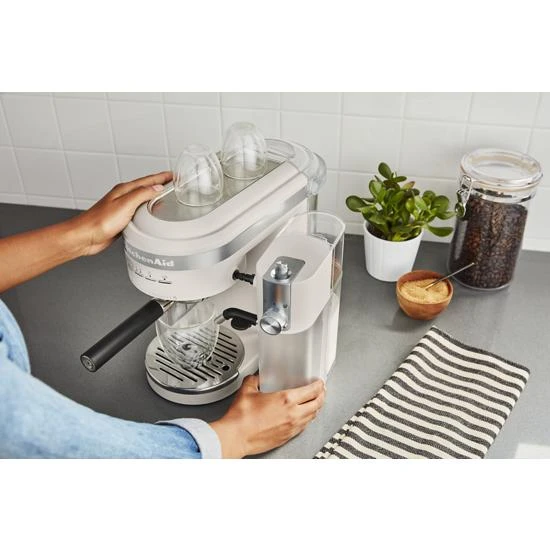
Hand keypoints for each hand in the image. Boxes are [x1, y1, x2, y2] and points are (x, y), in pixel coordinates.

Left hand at [73, 171, 171, 255]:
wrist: (85, 236)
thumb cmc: (99, 221)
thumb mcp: (125, 205)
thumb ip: (142, 194)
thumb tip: (157, 188)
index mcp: (124, 190)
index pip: (148, 180)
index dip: (162, 177)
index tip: (174, 175)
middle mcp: (123, 197)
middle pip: (146, 187)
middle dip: (160, 184)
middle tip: (173, 183)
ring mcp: (122, 208)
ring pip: (143, 199)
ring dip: (155, 197)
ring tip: (166, 197)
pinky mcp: (122, 219)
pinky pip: (139, 211)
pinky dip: (148, 210)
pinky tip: (152, 215)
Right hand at [210, 375, 325, 457]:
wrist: (236, 437)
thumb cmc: (241, 418)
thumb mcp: (247, 391)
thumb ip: (254, 380)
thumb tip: (256, 378)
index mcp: (286, 400)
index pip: (312, 391)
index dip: (319, 385)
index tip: (319, 382)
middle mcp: (293, 414)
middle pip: (317, 404)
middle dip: (322, 396)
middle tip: (321, 391)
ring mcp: (292, 427)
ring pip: (312, 417)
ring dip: (316, 408)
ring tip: (315, 403)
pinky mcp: (287, 437)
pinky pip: (304, 427)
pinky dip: (307, 420)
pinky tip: (303, 417)